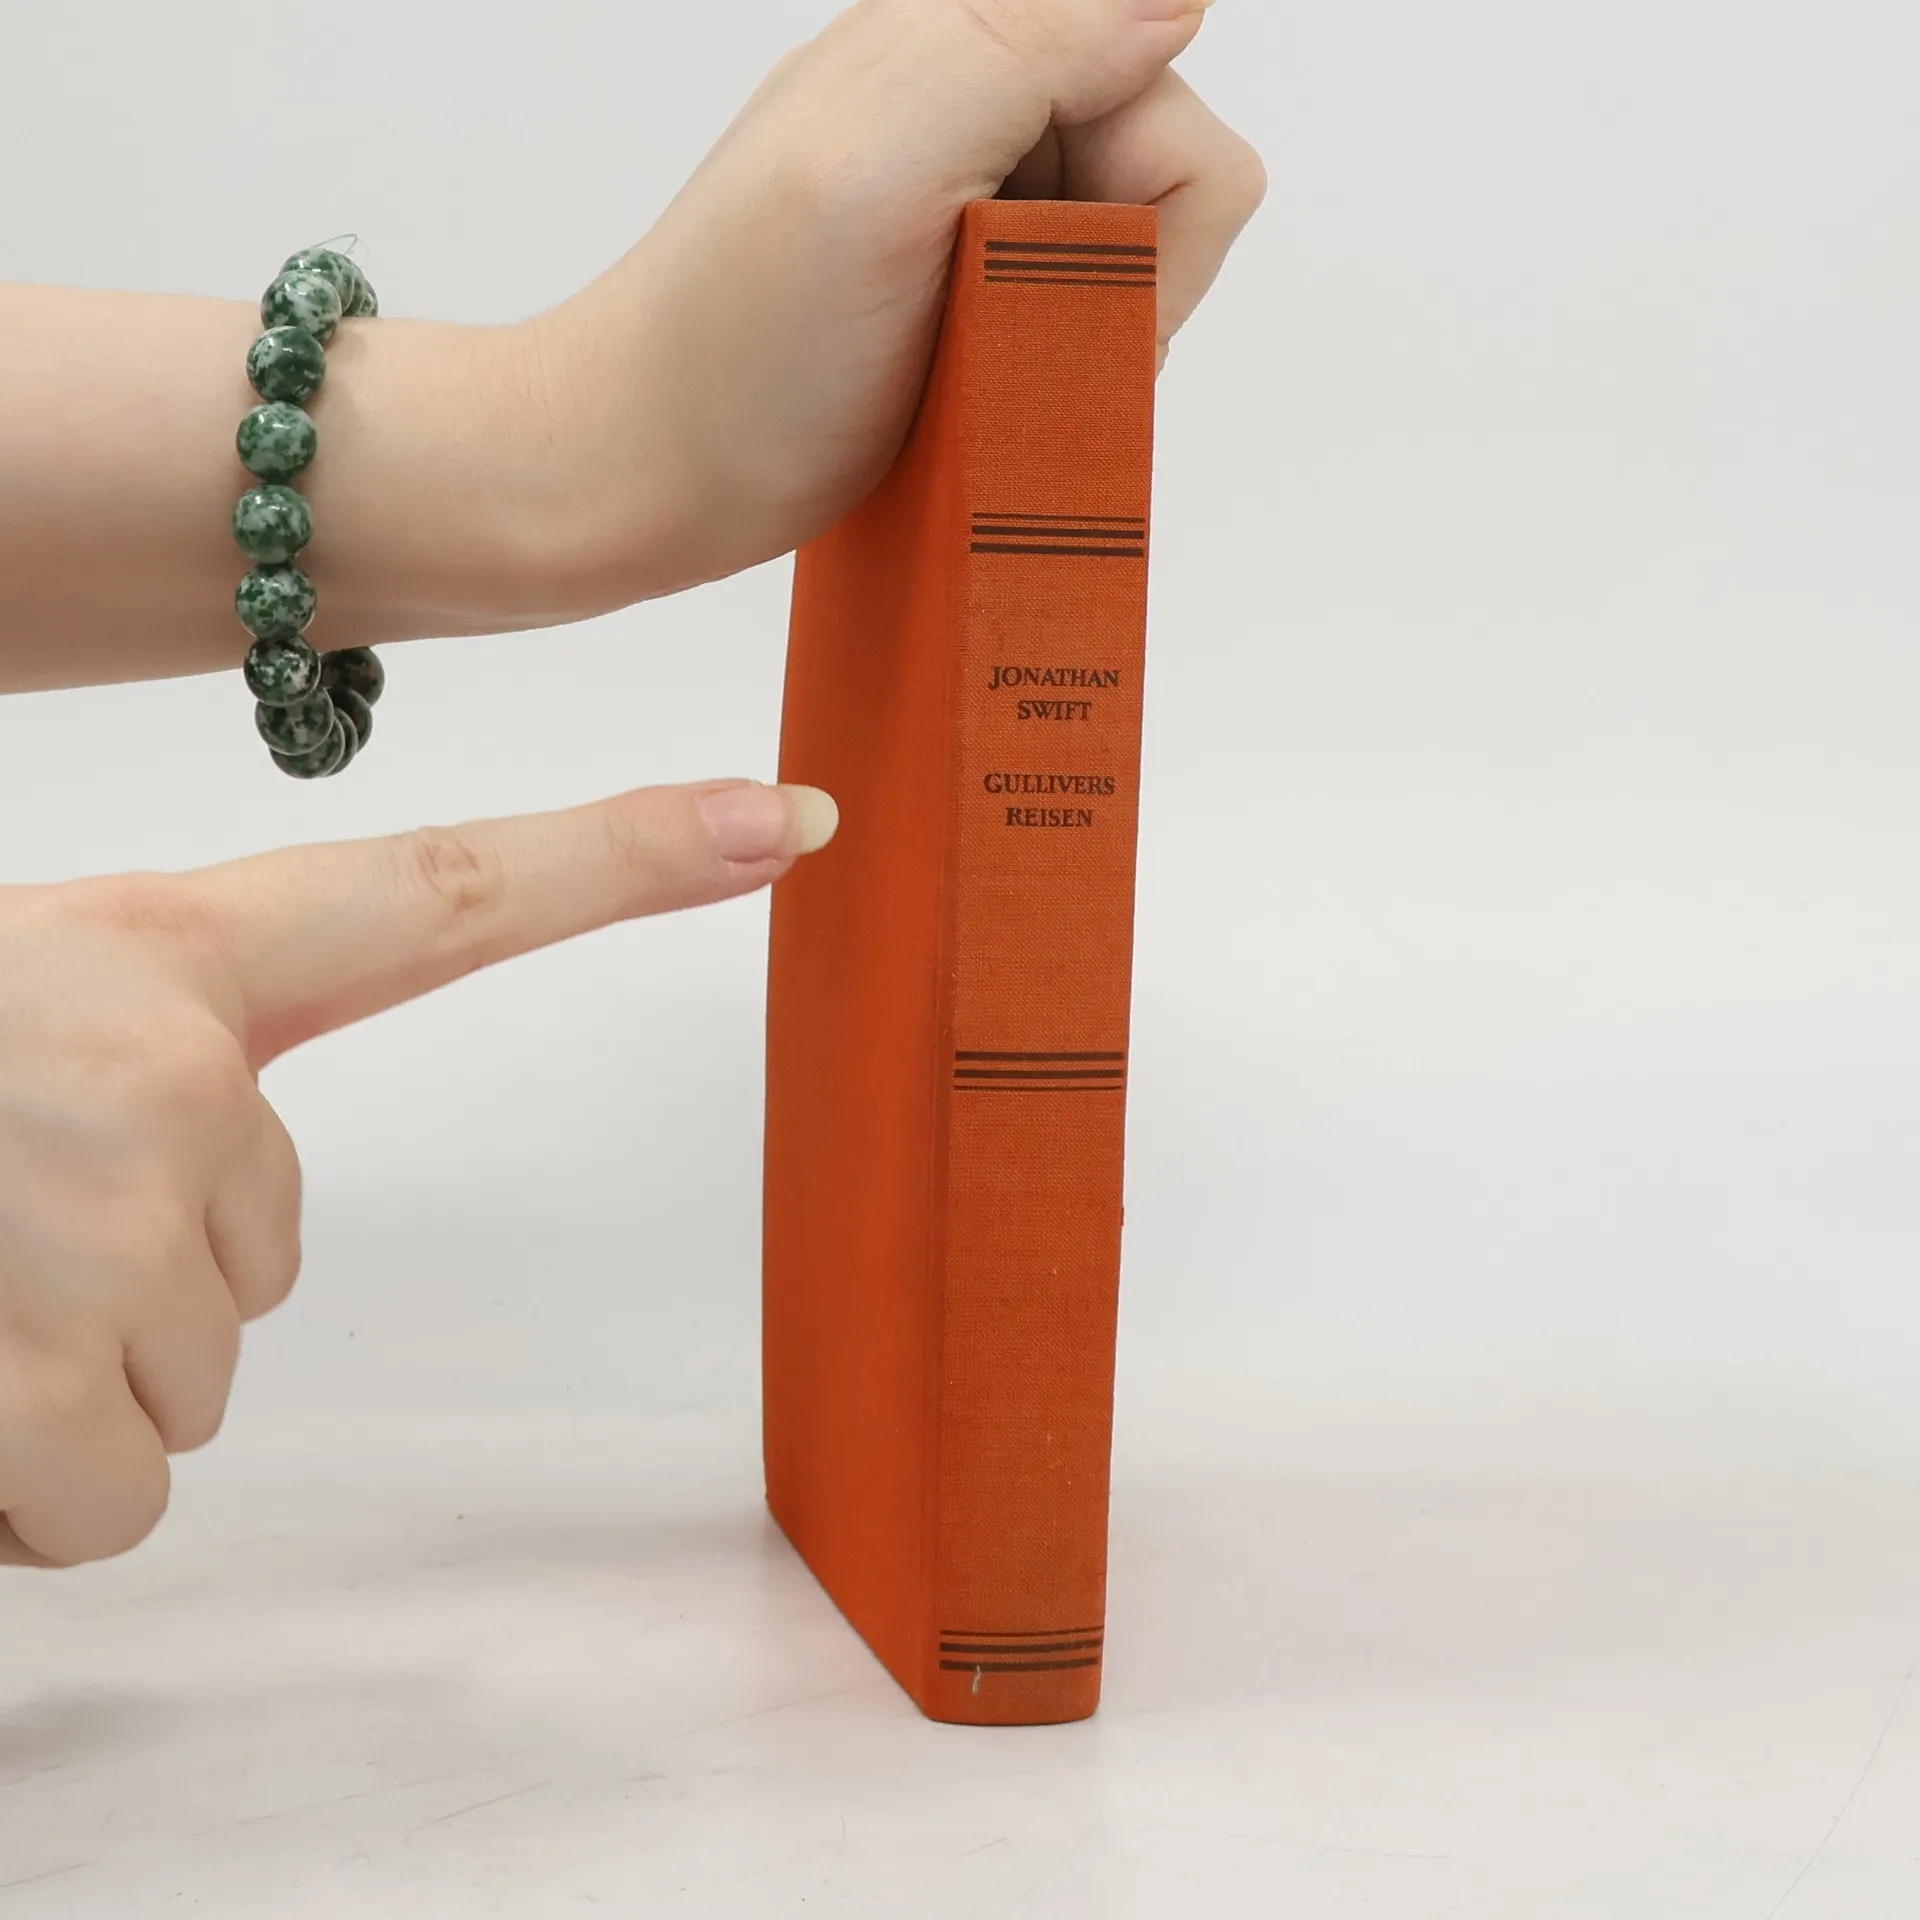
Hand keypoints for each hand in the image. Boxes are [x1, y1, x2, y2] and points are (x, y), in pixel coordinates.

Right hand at [0, 780, 835, 1567]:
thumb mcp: (10, 1012)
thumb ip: (151, 1072)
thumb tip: (215, 1230)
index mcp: (161, 953)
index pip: (444, 892)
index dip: (629, 856)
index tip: (784, 821)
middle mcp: (169, 1068)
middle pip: (271, 1254)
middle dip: (135, 1288)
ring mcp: (108, 1224)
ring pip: (192, 1388)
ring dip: (61, 1385)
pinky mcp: (27, 1386)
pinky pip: (112, 1503)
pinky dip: (15, 1496)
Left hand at [543, 0, 1265, 603]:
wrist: (650, 468)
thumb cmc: (745, 339)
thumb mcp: (881, 163)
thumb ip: (1031, 50)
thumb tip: (1178, 4)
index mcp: (959, 41)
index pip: (1166, 87)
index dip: (1147, 208)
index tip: (1058, 284)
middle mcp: (973, 106)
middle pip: (1162, 170)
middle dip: (1114, 276)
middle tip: (1007, 337)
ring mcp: (969, 204)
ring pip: (1131, 252)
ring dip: (1081, 328)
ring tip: (982, 367)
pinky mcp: (964, 292)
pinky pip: (1080, 309)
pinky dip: (1056, 361)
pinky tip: (983, 384)